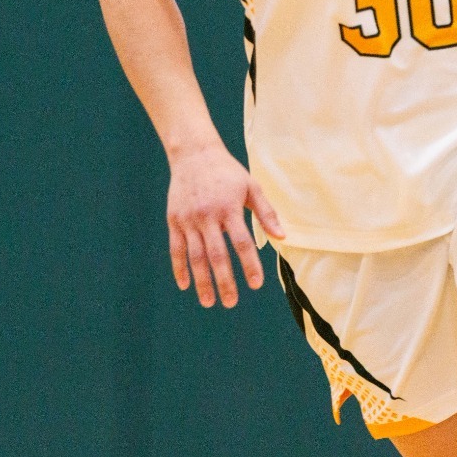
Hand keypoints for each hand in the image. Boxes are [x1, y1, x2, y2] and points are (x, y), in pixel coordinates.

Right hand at [166, 141, 286, 307]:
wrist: (194, 154)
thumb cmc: (228, 172)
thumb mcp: (251, 186)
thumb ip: (266, 213)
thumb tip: (282, 237)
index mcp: (229, 208)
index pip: (242, 242)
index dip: (249, 265)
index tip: (256, 285)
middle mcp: (208, 216)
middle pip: (217, 255)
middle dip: (224, 281)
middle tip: (231, 302)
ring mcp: (189, 219)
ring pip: (195, 256)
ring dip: (202, 281)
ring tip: (209, 302)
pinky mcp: (174, 220)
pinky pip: (176, 249)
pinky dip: (179, 268)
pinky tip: (185, 285)